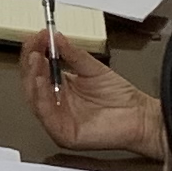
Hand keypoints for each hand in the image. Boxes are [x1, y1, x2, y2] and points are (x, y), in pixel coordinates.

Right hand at [17, 33, 160, 160]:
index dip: (35, 53)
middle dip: (30, 63)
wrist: (140, 117)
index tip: (37, 36)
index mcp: (61, 89)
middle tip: (34, 46)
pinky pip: (46, 116)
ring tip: (35, 59)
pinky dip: (41, 98)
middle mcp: (56, 105)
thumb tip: (56, 38)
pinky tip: (41, 82)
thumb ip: (74, 55)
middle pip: (32, 84)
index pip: (39, 70)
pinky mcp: (63, 134)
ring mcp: (58, 120)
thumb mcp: (93, 69)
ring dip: (32, 77)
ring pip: (35, 99)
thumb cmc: (121, 98)